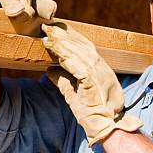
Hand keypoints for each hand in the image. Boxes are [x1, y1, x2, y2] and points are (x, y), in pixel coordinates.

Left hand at [42, 23, 142, 145]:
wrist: (104, 126)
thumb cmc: (91, 111)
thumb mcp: (74, 93)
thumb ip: (64, 80)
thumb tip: (50, 70)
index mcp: (99, 69)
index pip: (85, 48)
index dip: (71, 37)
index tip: (56, 30)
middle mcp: (102, 68)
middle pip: (82, 46)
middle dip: (65, 36)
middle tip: (48, 27)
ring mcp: (100, 74)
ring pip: (80, 54)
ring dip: (63, 44)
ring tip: (49, 37)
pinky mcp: (94, 83)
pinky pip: (79, 67)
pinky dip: (68, 59)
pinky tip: (57, 53)